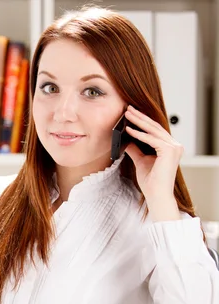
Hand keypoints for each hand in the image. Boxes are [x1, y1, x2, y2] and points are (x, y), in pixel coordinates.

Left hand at [123, 105, 181, 221]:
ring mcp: (174, 147)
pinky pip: (151, 139)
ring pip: (153, 130)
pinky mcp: (170, 151)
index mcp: (170, 147)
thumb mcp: (141, 161)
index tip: (131, 113)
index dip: (143, 121)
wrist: (156, 195)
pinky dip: (139, 134)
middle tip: (127, 108)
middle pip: (154, 127)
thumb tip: (126, 140)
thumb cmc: (151, 181)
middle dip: (140, 117)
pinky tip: (128, 130)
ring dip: (138, 121)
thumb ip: (136, 150)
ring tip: (126, 114)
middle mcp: (175, 145)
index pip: (155, 130)